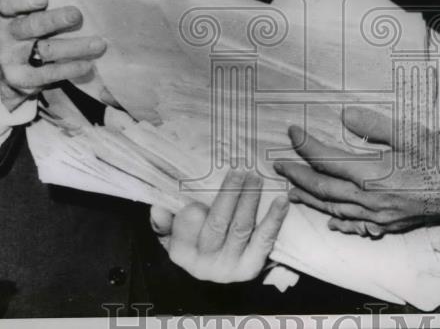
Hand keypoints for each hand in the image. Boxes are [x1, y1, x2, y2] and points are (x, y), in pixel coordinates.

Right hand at [0, 0, 105, 110]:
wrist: (18, 69)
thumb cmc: (37, 32)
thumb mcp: (36, 16)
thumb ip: (52, 8)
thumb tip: (87, 1)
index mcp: (8, 14)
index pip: (9, 3)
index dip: (24, 0)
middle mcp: (7, 34)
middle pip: (30, 26)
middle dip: (54, 20)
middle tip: (77, 15)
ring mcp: (11, 57)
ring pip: (45, 49)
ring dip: (75, 46)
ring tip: (98, 44)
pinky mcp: (20, 78)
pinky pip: (48, 73)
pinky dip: (70, 68)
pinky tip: (87, 65)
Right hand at [149, 170, 288, 282]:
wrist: (214, 269)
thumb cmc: (192, 242)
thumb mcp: (171, 233)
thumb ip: (163, 221)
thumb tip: (158, 208)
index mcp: (181, 253)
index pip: (188, 226)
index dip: (193, 213)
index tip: (199, 197)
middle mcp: (205, 263)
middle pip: (218, 224)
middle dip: (229, 195)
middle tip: (239, 171)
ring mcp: (231, 267)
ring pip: (242, 228)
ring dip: (250, 200)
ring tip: (256, 178)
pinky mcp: (253, 266)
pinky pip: (264, 240)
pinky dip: (274, 219)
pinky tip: (281, 201)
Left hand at [274, 106, 439, 236]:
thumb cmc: (439, 155)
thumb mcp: (409, 131)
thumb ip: (373, 125)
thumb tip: (344, 116)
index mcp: (372, 174)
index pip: (327, 160)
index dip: (305, 145)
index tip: (292, 131)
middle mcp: (370, 200)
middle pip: (323, 189)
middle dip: (297, 176)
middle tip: (278, 165)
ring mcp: (378, 216)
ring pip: (334, 210)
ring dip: (310, 200)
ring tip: (290, 192)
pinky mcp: (389, 224)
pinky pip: (355, 226)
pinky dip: (338, 223)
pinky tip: (329, 221)